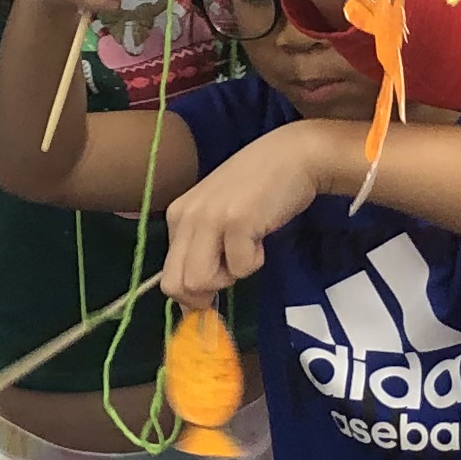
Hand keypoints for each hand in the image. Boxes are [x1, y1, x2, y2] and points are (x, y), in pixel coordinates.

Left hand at [163, 127, 333, 304]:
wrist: (293, 155)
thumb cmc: (259, 187)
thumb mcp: (218, 215)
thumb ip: (201, 250)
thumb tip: (193, 304)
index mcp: (177, 215)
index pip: (167, 278)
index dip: (192, 294)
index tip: (218, 283)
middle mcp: (185, 216)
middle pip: (176, 286)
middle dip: (207, 292)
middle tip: (233, 268)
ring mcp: (209, 218)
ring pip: (200, 282)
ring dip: (230, 276)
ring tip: (246, 248)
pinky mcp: (236, 222)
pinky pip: (239, 269)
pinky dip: (255, 262)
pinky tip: (261, 234)